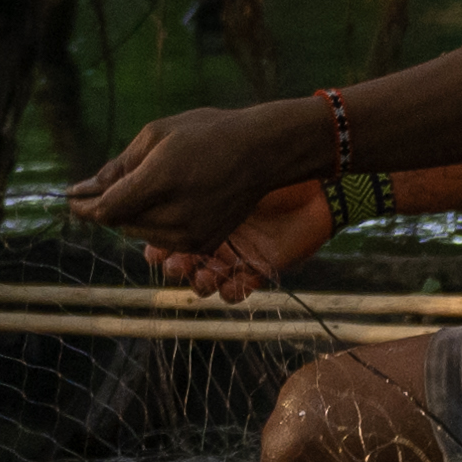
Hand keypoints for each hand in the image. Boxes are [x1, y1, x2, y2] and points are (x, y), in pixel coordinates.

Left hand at [65, 97, 317, 247]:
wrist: (261, 152)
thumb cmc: (207, 133)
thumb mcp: (157, 135)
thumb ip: (119, 166)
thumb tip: (85, 188)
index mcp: (162, 181)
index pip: (107, 208)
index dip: (84, 206)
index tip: (70, 199)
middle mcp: (176, 214)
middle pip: (120, 222)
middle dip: (108, 206)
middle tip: (108, 186)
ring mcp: (191, 234)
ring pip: (138, 232)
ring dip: (132, 215)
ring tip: (151, 187)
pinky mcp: (202, 244)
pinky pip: (162, 239)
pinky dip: (155, 224)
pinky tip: (170, 200)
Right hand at [146, 178, 336, 303]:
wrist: (313, 185)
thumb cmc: (267, 169)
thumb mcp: (225, 170)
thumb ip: (191, 178)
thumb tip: (148, 183)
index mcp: (201, 211)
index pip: (169, 235)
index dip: (158, 245)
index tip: (153, 246)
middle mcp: (214, 236)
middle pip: (183, 263)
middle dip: (176, 268)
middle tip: (178, 264)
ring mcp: (235, 255)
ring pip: (205, 281)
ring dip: (200, 282)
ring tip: (205, 274)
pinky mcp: (257, 270)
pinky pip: (236, 291)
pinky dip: (230, 291)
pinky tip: (229, 282)